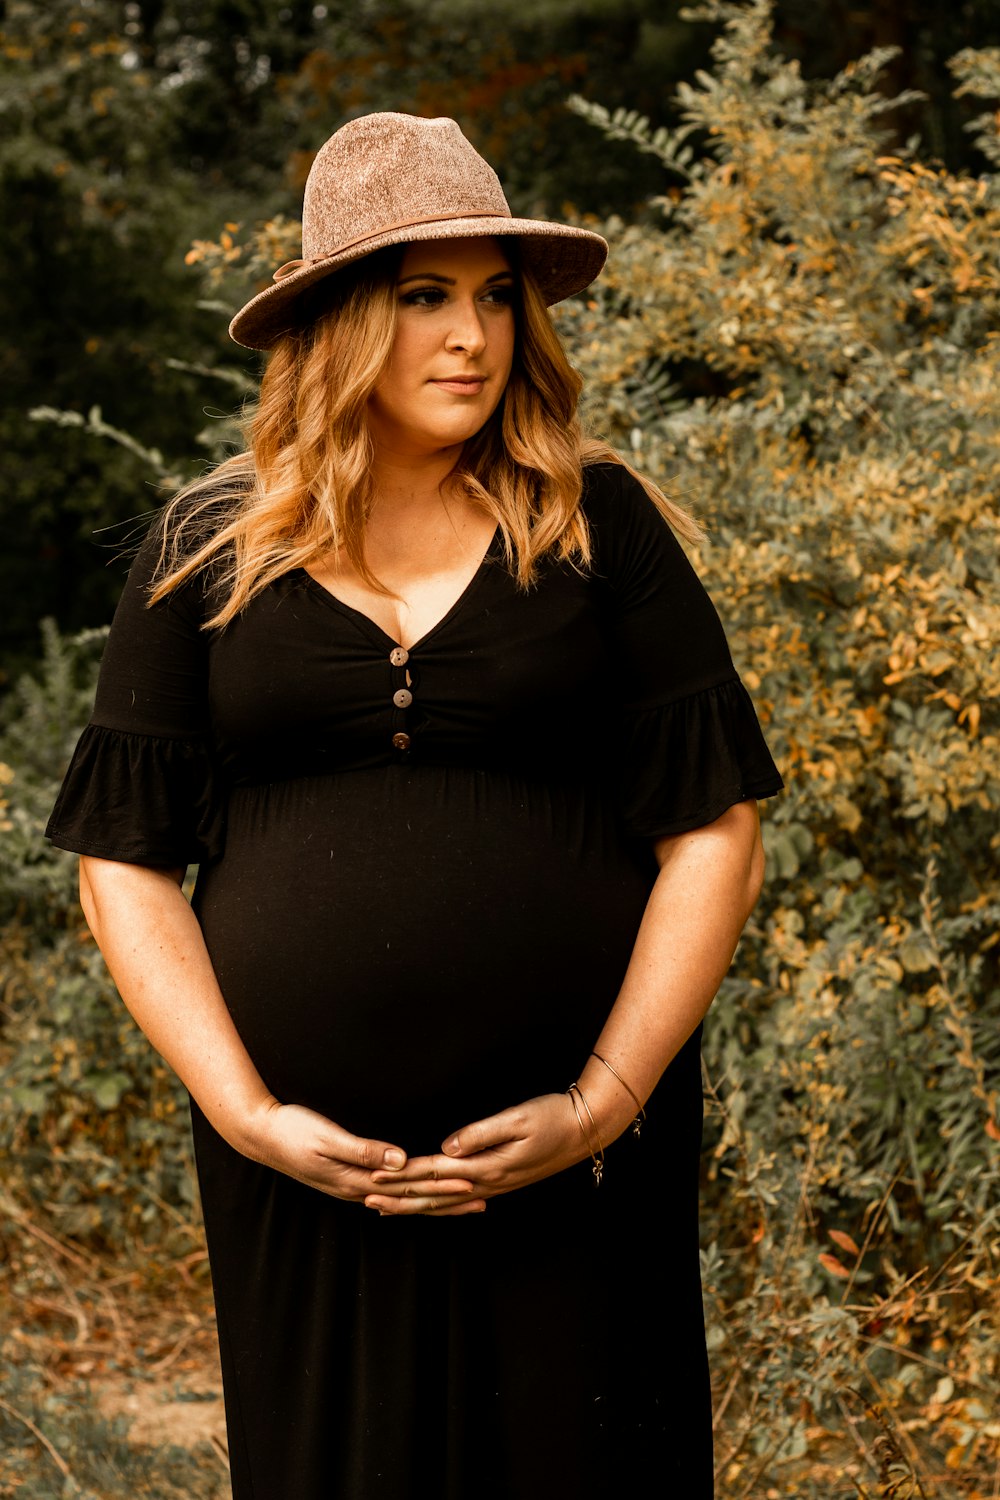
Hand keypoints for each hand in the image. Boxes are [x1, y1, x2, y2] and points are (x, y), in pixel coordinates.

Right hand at [236, 1097, 479, 1208]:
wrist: (260, 1134)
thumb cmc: (292, 1130)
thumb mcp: (327, 1138)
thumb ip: (364, 1150)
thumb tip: (401, 1161)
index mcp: (358, 1179)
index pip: (411, 1185)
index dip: (443, 1185)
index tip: (473, 1184)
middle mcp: (359, 1188)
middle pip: (412, 1199)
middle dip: (448, 1199)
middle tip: (483, 1199)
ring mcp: (353, 1185)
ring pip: (403, 1199)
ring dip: (434, 1200)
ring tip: (463, 1201)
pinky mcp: (348, 1178)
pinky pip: (388, 1194)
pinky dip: (409, 1198)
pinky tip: (419, 1200)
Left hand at [365, 1092, 587, 1215]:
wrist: (586, 1129)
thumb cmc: (552, 1117)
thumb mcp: (517, 1119)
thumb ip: (480, 1134)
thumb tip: (446, 1147)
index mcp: (488, 1167)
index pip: (435, 1173)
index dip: (402, 1174)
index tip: (374, 1174)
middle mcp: (488, 1183)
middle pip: (434, 1195)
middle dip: (398, 1197)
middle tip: (365, 1198)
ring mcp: (495, 1186)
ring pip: (445, 1202)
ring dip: (413, 1205)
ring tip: (385, 1207)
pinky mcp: (501, 1182)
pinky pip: (459, 1200)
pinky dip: (437, 1203)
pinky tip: (428, 1204)